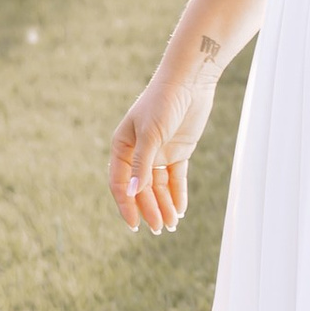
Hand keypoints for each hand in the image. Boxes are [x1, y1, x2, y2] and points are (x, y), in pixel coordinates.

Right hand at [107, 45, 222, 233]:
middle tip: (160, 229)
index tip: (134, 225)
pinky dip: (177, 194)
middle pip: (141, 189)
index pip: (120, 183)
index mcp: (122, 147)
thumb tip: (132, 193)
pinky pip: (175, 178)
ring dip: (164, 205)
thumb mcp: (151, 134)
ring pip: (158, 186)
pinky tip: (181, 210)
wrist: (189, 81)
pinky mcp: (177, 152)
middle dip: (149, 209)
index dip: (126, 205)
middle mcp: (138, 153)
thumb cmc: (163, 102)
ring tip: (171, 224)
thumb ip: (141, 165)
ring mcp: (158, 153)